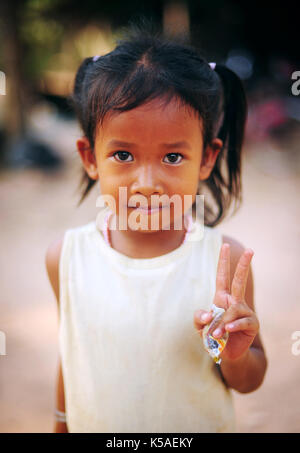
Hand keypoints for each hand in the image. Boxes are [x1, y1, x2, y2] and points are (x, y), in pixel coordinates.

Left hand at [194, 243, 258, 361]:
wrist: (226, 354)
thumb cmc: (213, 336)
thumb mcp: (200, 327)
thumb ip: (198, 318)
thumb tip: (208, 314)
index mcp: (222, 298)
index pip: (223, 276)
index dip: (223, 261)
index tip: (225, 245)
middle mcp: (235, 302)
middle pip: (239, 280)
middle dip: (244, 265)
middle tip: (251, 249)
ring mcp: (245, 312)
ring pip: (234, 309)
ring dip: (223, 322)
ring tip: (216, 334)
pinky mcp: (252, 324)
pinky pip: (241, 321)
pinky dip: (232, 325)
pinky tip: (227, 330)